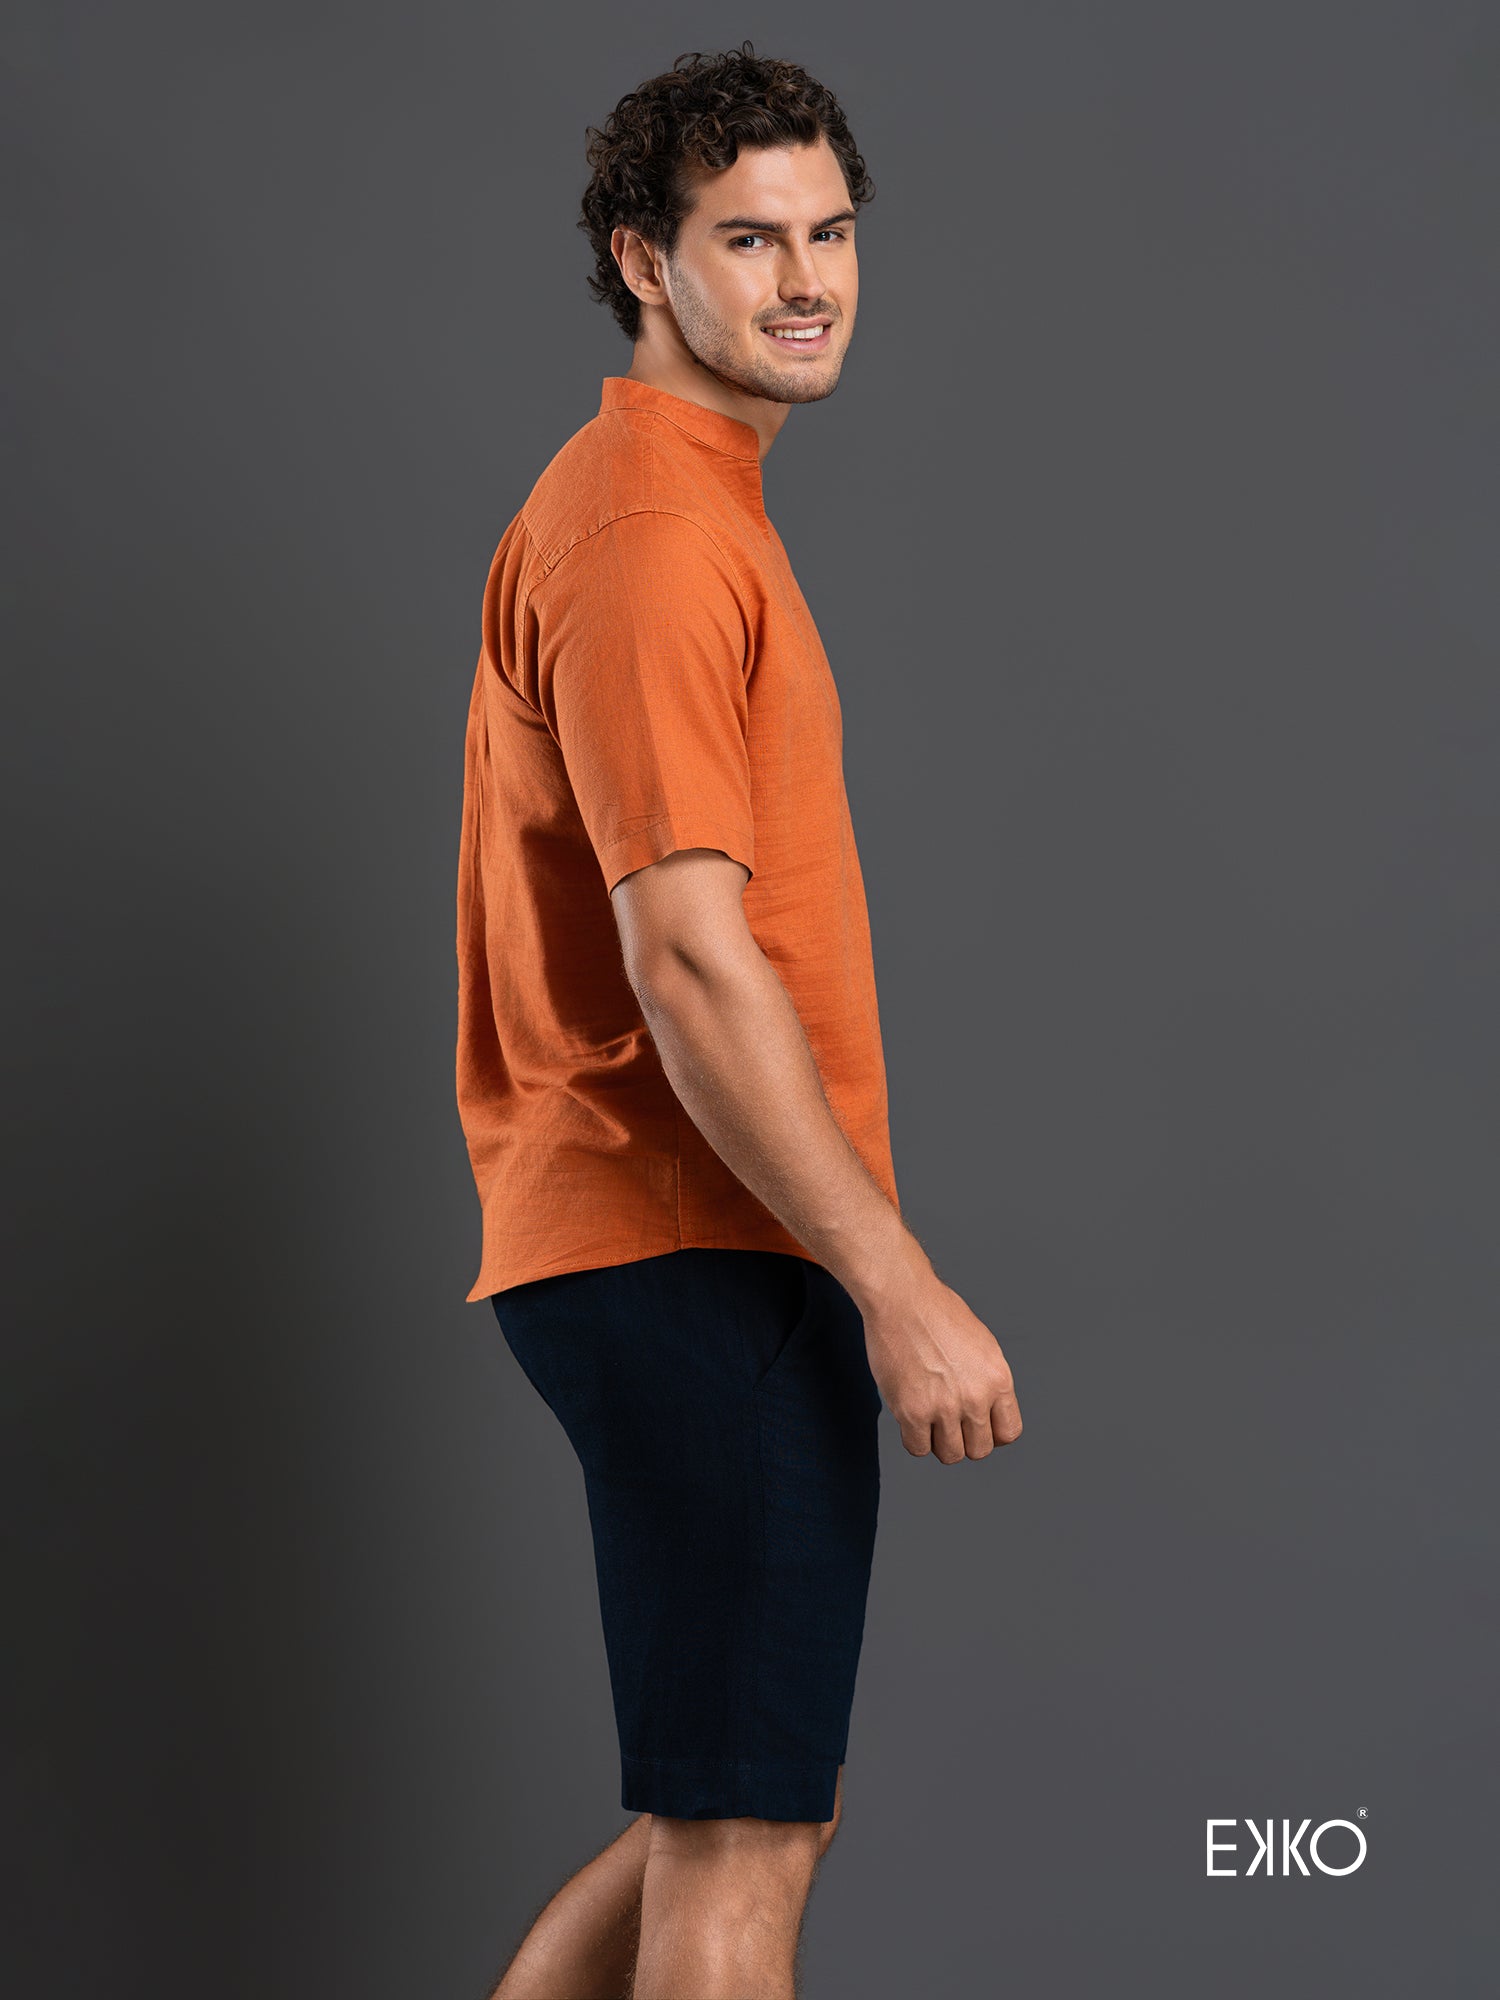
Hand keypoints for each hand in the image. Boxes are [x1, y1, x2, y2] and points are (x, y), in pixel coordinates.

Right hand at [858, 1260, 1022, 1463]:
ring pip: (950, 1454)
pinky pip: (918, 1448)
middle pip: (979, 1450)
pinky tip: (911, 1418)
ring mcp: (944, 1407)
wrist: (903, 1299)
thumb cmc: (937, 1313)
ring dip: (939, 1442)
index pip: (1008, 1433)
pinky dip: (915, 1438)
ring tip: (928, 1419)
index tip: (976, 1426)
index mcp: (998, 1380)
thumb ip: (987, 1381)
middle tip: (948, 1422)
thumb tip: (985, 1411)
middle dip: (964, 1439)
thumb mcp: (982, 1346)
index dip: (991, 1433)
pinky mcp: (911, 1411)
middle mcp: (976, 1397)